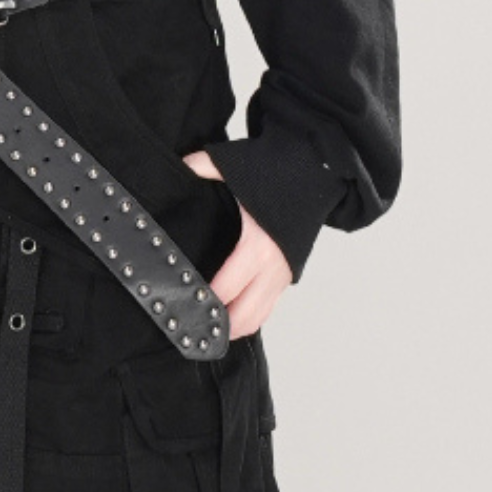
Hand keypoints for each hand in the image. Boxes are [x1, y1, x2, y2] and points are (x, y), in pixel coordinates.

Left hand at [184, 149, 294, 336]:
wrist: (317, 171)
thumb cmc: (277, 172)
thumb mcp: (233, 165)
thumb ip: (200, 168)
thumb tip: (174, 170)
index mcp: (256, 246)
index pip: (226, 289)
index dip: (202, 301)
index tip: (181, 303)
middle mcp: (273, 267)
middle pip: (244, 316)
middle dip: (218, 326)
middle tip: (191, 326)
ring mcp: (283, 274)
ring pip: (259, 317)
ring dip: (235, 326)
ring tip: (207, 326)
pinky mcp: (288, 275)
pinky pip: (267, 307)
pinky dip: (249, 315)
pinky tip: (228, 313)